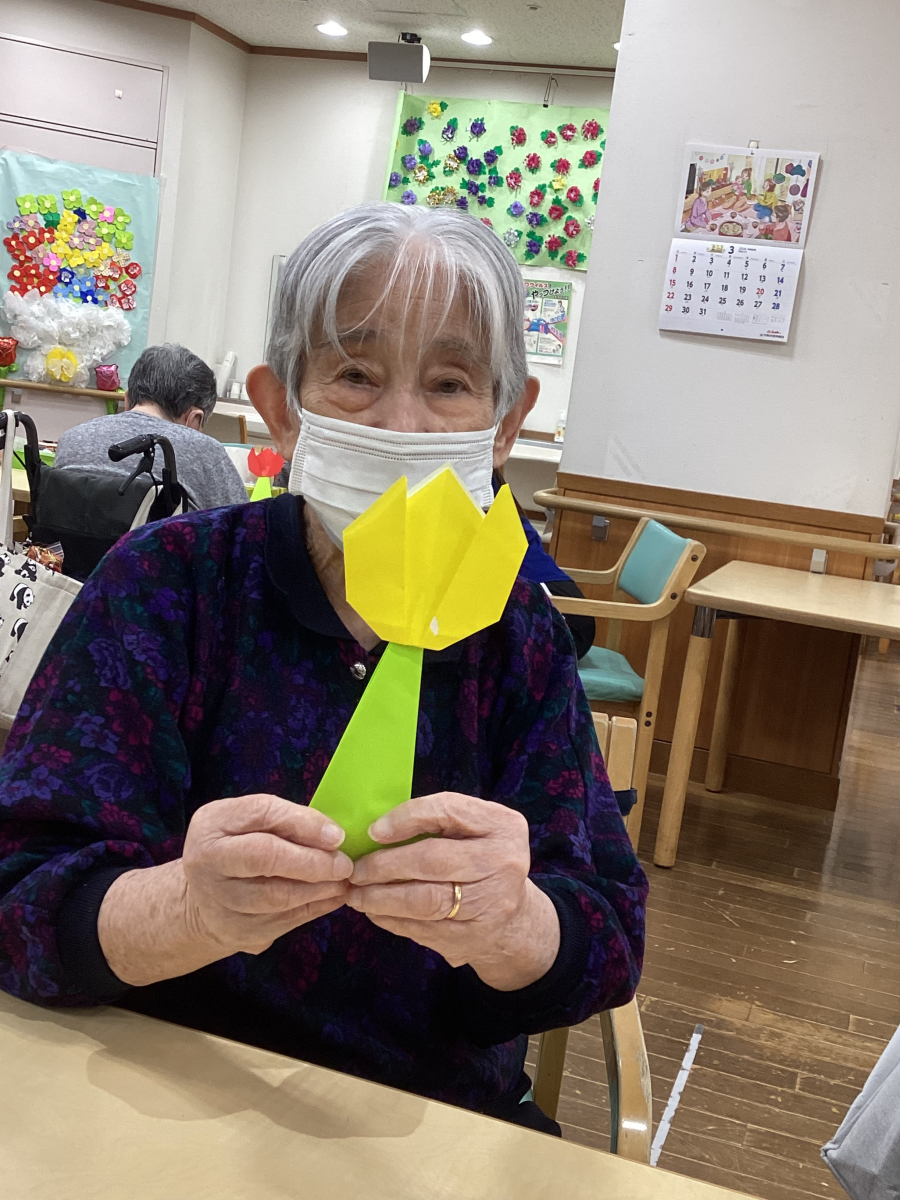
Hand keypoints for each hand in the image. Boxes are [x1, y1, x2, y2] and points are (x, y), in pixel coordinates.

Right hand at [181, 794, 352, 954]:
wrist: (201, 900)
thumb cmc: (236, 848)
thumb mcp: (248, 821)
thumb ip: (285, 820)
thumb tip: (333, 836)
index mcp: (211, 825)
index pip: (262, 813)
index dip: (304, 824)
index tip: (337, 835)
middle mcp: (208, 862)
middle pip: (264, 857)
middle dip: (311, 861)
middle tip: (344, 864)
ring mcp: (220, 902)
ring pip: (276, 896)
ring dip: (318, 888)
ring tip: (342, 880)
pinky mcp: (238, 932)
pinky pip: (284, 921)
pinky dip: (315, 908)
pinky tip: (333, 896)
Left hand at [346, 792, 559, 991]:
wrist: (516, 921)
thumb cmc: (484, 862)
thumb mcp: (476, 829)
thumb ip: (440, 820)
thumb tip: (378, 829)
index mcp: (503, 826)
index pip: (448, 811)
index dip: (406, 818)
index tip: (373, 831)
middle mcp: (502, 863)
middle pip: (432, 860)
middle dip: (385, 865)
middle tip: (356, 869)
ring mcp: (489, 905)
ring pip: (423, 900)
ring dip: (380, 897)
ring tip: (356, 894)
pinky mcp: (472, 938)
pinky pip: (421, 928)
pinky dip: (391, 919)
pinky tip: (374, 911)